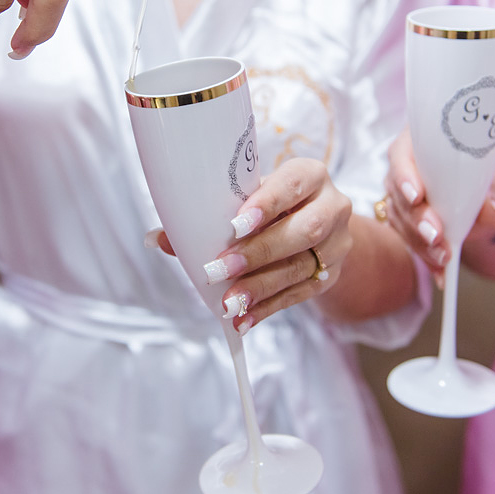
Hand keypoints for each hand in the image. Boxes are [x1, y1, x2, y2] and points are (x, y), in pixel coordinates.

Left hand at [199, 158, 352, 331]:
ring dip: (260, 287)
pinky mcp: (330, 276)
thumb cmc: (272, 205)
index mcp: (311, 175)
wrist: (318, 225)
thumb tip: (158, 237)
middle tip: (218, 270)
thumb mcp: (250, 198)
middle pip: (302, 231)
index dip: (266, 203)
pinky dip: (268, 308)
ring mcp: (336, 244)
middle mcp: (332, 206)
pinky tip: (243, 318)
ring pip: (300, 267)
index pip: (293, 185)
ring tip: (228, 302)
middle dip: (257, 253)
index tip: (234, 225)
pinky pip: (300, 295)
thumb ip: (212, 214)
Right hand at [381, 129, 494, 278]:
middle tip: (437, 236)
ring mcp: (400, 195)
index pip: (402, 155)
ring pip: (400, 219)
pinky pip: (409, 239)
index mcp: (421, 142)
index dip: (405, 176)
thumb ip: (494, 190)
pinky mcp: (405, 221)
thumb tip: (489, 211)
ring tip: (443, 259)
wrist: (489, 192)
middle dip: (417, 218)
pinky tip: (441, 274)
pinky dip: (426, 257)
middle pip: (398, 192)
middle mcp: (404, 167)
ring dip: (420, 242)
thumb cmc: (490, 173)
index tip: (417, 196)